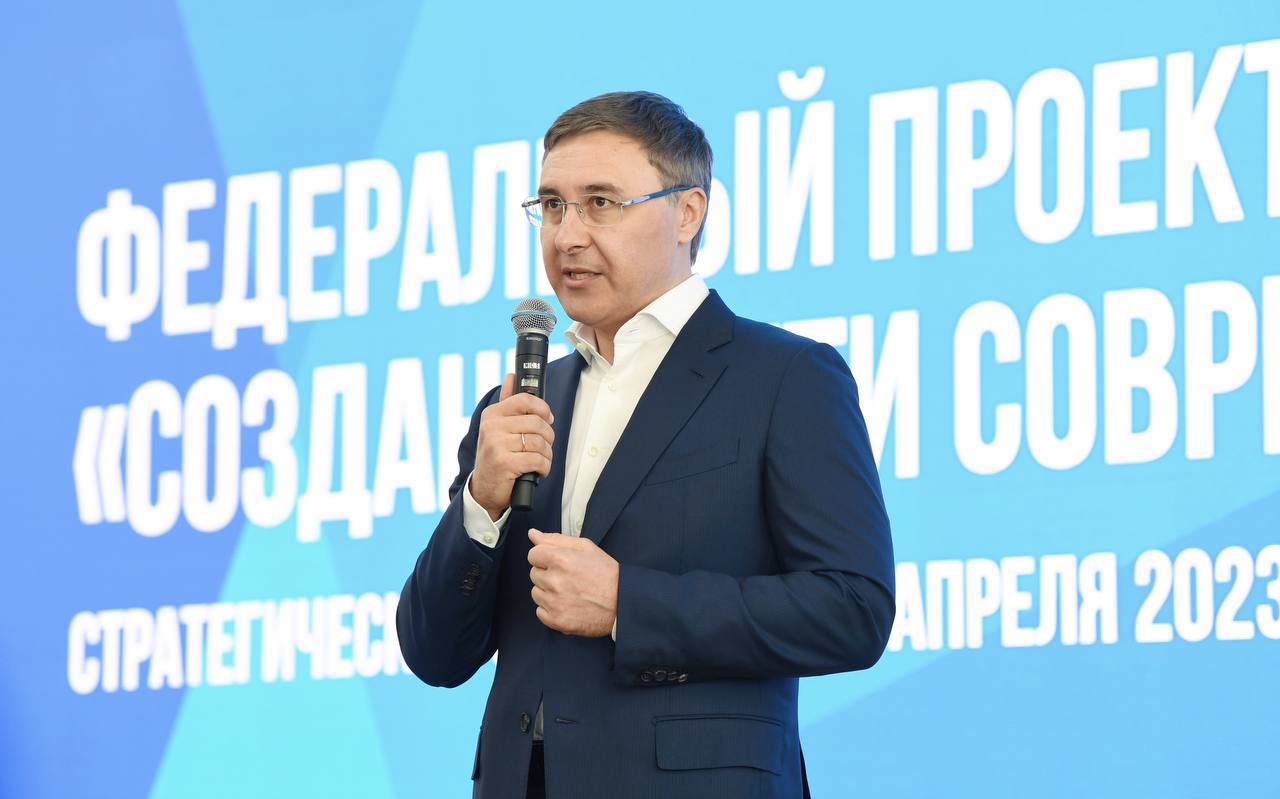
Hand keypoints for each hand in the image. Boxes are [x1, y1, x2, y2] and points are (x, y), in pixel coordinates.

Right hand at [469, 373, 554, 519]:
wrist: (484, 489)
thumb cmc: (496, 456)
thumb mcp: (497, 427)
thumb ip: (506, 402)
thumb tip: (511, 376)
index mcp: (492, 415)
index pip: (525, 400)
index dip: (543, 409)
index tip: (547, 418)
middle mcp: (491, 427)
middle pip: (537, 422)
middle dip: (548, 436)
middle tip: (544, 445)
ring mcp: (496, 445)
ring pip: (539, 442)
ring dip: (547, 454)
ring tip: (540, 460)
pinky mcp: (504, 463)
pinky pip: (538, 459)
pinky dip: (544, 467)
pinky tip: (538, 471)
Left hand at [527, 529, 618, 636]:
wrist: (623, 602)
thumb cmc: (606, 573)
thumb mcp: (585, 547)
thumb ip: (556, 539)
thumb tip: (532, 534)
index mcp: (560, 559)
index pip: (533, 554)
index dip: (545, 557)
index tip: (558, 563)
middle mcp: (555, 581)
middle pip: (534, 574)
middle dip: (548, 574)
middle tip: (569, 578)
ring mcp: (555, 603)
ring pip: (536, 593)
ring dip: (548, 592)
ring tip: (569, 592)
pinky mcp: (557, 621)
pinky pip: (540, 612)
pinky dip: (551, 609)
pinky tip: (567, 605)